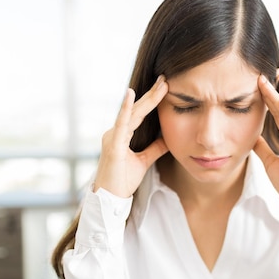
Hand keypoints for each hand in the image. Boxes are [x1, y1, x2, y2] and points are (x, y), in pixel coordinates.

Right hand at [93, 75, 169, 197]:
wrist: (110, 199)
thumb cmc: (123, 181)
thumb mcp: (144, 161)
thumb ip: (154, 148)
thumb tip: (168, 138)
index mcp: (122, 135)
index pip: (141, 114)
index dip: (153, 100)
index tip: (165, 87)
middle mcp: (115, 132)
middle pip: (138, 110)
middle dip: (152, 95)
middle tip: (165, 79)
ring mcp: (113, 137)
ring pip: (132, 113)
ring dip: (146, 99)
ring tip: (159, 85)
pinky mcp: (113, 145)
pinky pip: (121, 124)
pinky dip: (126, 109)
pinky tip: (130, 94)